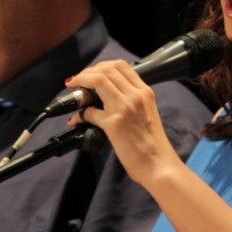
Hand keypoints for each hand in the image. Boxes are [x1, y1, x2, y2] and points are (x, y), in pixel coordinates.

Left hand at [66, 60, 182, 185]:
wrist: (159, 165)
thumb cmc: (152, 145)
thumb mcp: (147, 113)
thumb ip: (132, 101)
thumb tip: (108, 98)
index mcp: (145, 92)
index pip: (120, 65)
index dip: (100, 66)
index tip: (90, 73)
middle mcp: (136, 96)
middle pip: (106, 69)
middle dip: (86, 72)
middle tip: (76, 81)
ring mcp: (125, 108)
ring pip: (97, 81)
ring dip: (79, 83)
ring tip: (72, 91)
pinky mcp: (114, 124)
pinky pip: (89, 111)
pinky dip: (79, 114)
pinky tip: (76, 120)